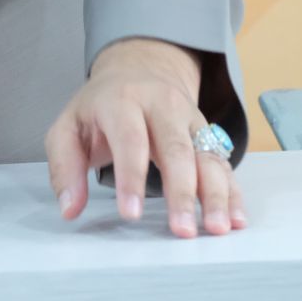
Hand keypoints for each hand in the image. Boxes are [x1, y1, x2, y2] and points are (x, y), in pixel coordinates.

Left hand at [45, 38, 246, 238]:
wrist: (138, 69)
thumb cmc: (99, 108)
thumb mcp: (68, 128)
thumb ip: (64, 168)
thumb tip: (69, 209)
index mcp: (122, 100)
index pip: (129, 139)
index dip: (131, 177)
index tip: (131, 214)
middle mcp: (162, 105)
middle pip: (176, 149)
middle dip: (182, 192)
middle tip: (182, 231)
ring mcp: (190, 118)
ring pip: (207, 156)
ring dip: (216, 194)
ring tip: (217, 228)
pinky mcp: (208, 133)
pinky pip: (224, 162)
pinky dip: (233, 191)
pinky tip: (236, 218)